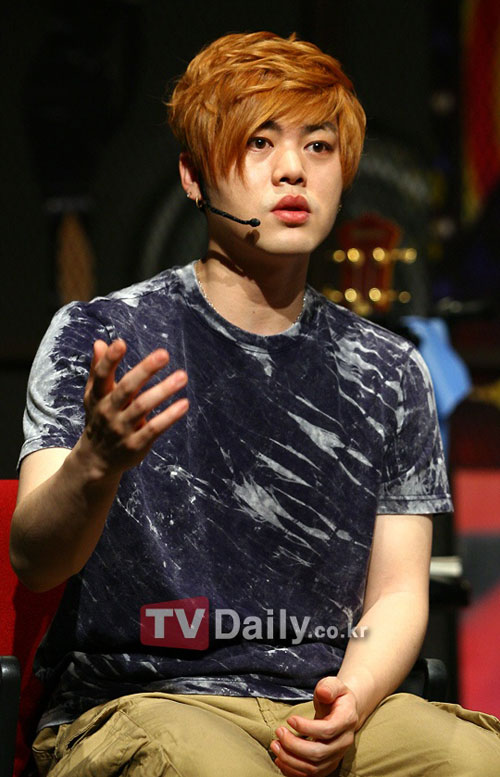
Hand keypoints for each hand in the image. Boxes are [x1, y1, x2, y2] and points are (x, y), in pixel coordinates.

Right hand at [81, 339, 188, 475]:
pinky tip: (184, 404)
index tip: (121, 343)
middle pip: (126, 388)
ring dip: (163, 390)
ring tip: (182, 376)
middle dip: (144, 370)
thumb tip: (100, 342)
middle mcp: (108, 411)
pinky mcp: (136, 444)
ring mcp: (122, 429)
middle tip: (164, 353)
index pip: (101, 375)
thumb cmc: (100, 418)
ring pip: (143, 406)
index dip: (110, 360)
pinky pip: (154, 429)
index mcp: (98, 396)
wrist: (96, 459)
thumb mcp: (95, 395)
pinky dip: (169, 416)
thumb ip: (99, 369)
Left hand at [271, 677, 358, 776]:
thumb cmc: (335, 696)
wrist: (344, 712)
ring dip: (290, 759)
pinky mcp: (328, 764)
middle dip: (294, 745)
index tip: (289, 719)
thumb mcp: (334, 684)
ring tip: (275, 745)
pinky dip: (293, 771)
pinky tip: (280, 760)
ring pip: (313, 768)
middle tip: (278, 732)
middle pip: (318, 753)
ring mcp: (337, 756)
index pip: (327, 730)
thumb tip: (323, 693)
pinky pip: (311, 775)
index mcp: (347, 720)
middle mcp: (344, 742)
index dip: (307, 728)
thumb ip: (328, 687)